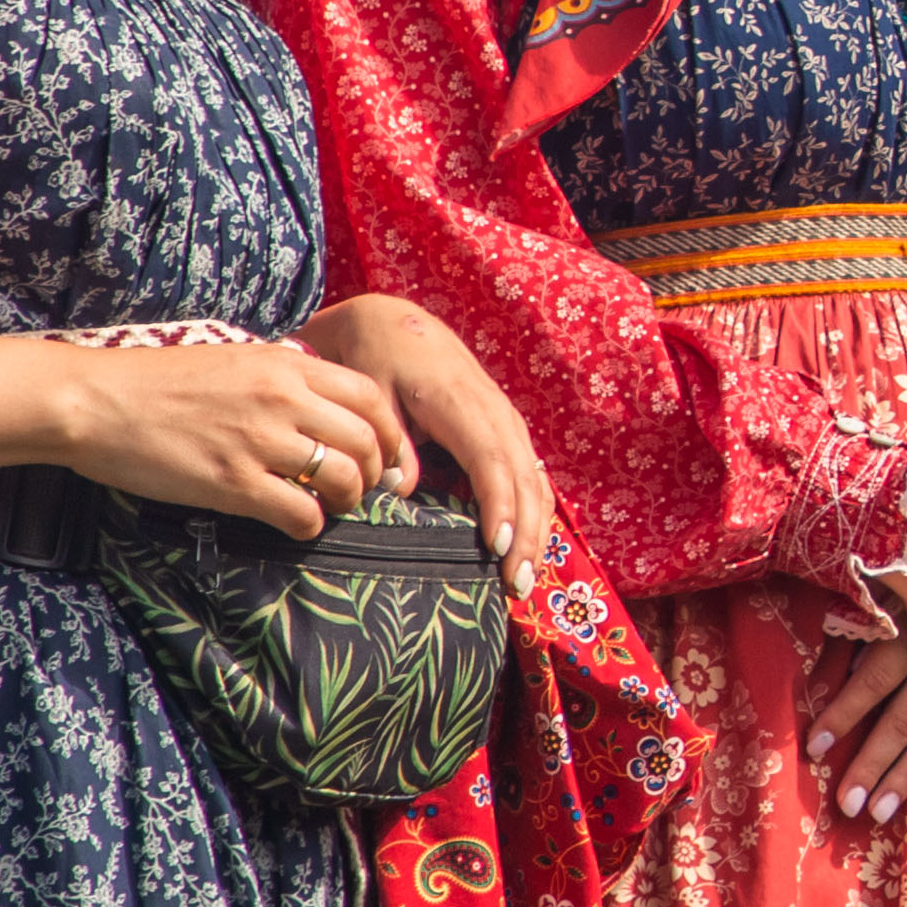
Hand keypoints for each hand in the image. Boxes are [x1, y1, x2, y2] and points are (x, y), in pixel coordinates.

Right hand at [61, 336, 414, 537]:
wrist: (96, 401)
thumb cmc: (158, 381)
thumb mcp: (234, 359)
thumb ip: (282, 377)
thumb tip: (319, 403)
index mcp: (285, 365)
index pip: (370, 397)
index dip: (390, 433)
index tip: (389, 456)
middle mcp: (283, 399)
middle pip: (367, 441)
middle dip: (375, 472)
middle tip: (363, 489)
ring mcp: (259, 441)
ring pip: (342, 478)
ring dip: (347, 501)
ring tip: (332, 507)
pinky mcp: (233, 483)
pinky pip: (300, 513)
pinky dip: (310, 526)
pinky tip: (299, 526)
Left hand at [299, 296, 558, 587]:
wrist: (392, 321)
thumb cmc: (374, 357)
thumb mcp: (370, 391)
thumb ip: (390, 439)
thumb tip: (404, 489)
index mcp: (461, 402)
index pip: (491, 461)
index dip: (499, 506)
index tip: (496, 549)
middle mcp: (494, 411)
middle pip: (523, 478)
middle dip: (526, 533)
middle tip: (517, 585)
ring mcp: (505, 419)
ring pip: (534, 478)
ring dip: (536, 530)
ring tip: (526, 579)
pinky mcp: (504, 428)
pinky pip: (530, 472)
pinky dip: (534, 511)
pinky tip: (530, 545)